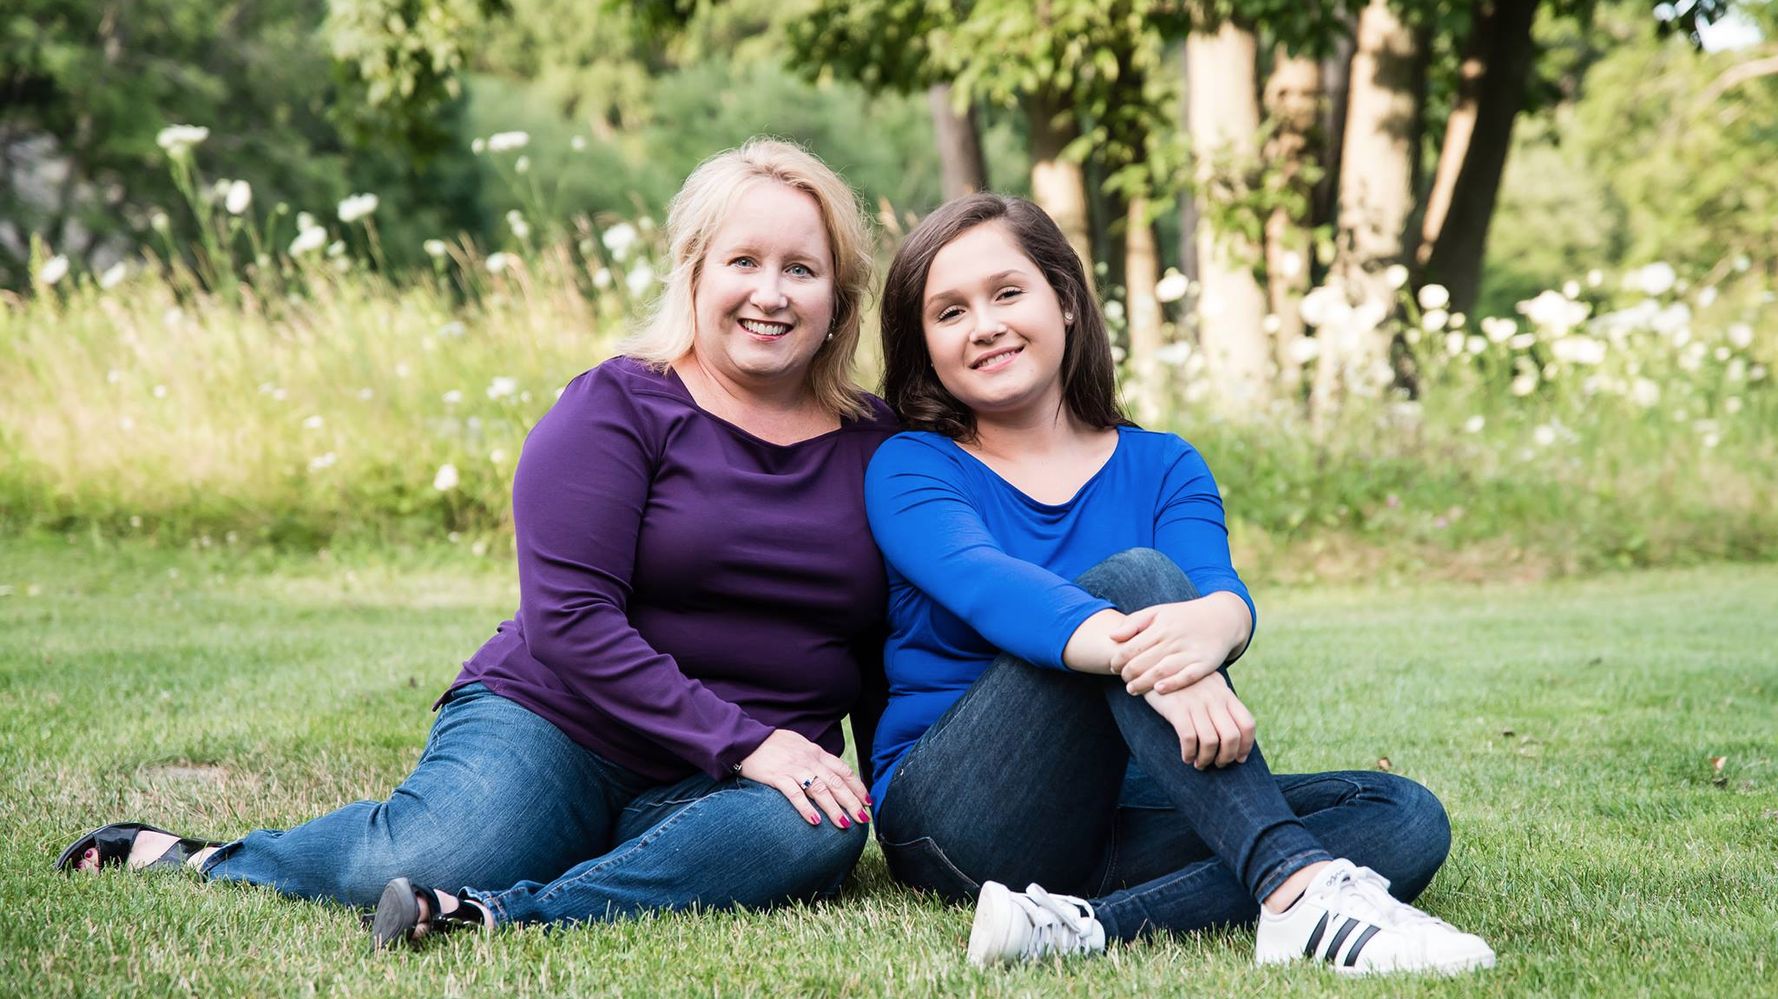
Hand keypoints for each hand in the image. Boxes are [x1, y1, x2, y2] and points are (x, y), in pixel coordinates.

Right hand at [737, 729, 871, 829]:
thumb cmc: (773, 745)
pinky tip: (815, 822)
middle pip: (836, 782)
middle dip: (852, 801)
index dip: (857, 786)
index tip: (868, 801)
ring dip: (834, 808)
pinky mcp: (777, 776)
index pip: (843, 770)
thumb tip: (830, 772)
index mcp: (816, 752)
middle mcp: (809, 759)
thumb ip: (814, 758)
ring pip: (820, 789)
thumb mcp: (799, 745)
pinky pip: (795, 794)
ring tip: (844, 824)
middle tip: (863, 818)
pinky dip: (806, 808)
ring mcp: (794, 768)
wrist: (746, 739)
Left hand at [1108, 593, 1250, 694]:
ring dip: (1144, 682)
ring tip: (1132, 690)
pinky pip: (1187, 676)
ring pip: (1162, 670)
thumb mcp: (1159, 612)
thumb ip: (1134, 623)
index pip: (1133, 646)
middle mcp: (1175, 639)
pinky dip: (1173, 683)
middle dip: (1129, 673)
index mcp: (1161, 626)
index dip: (1119, 659)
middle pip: (1145, 660)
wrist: (1222, 617)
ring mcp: (1191, 652)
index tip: (1113, 666)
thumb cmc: (1184, 616)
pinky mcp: (1205, 663)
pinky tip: (1159, 690)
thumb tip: (1111, 636)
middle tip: (1123, 680)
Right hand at [1143, 672, 1255, 769]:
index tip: (1239, 758)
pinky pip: (1188, 738)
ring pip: (1210, 741)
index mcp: (1226, 694)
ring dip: (1206, 759)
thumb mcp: (1210, 686)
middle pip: (1231, 736)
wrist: (1156, 665)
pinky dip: (1189, 753)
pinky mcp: (1177, 708)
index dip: (1246, 746)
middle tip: (1218, 764)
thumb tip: (1236, 733)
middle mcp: (1214, 699)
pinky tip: (1186, 757)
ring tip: (1200, 764)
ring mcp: (1196, 703)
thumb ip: (1223, 704)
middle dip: (1226, 757)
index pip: (1247, 724)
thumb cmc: (1184, 682)